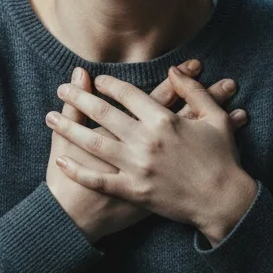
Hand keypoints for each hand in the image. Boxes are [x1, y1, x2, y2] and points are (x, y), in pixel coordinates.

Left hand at [48, 66, 257, 245]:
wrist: (223, 202)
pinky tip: (61, 159)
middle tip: (61, 88)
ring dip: (68, 128)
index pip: (128, 94)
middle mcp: (146, 142)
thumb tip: (174, 69)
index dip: (109, 84)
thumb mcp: (216, 118)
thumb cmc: (222, 159)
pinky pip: (99, 180)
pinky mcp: (133, 191)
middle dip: (78, 98)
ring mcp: (137, 168)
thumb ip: (194, 91)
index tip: (95, 80)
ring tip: (50, 117)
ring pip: (93, 144)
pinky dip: (78, 170)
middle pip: (103, 113)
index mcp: (165, 121)